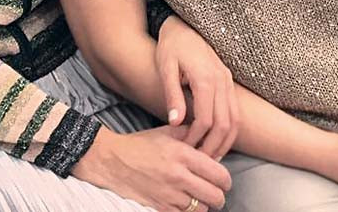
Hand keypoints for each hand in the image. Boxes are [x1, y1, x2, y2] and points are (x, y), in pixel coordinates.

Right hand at [72, 126, 231, 211]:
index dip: (225, 180)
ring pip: (202, 209)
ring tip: (197, 197)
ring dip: (202, 205)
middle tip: (214, 191)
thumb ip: (191, 134)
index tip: (222, 180)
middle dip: (218, 195)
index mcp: (184, 154)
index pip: (220, 175)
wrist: (112, 161)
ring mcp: (169, 195)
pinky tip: (183, 203)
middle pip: (215, 196)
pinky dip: (187, 211)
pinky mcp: (160, 208)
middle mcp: (179, 176)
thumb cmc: (140, 145)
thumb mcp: (167, 133)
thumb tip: (211, 141)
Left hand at [157, 16, 238, 159]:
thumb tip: (175, 123)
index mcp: (206, 78)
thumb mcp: (166, 68)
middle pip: (225, 124)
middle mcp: (222, 80)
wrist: (182, 26)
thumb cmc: (171, 46)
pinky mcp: (229, 82)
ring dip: (225, 142)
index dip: (196, 139)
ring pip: (235, 120)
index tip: (185, 150)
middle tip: (200, 162)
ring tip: (211, 158)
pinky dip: (229, 130)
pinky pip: (235, 111)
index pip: (206, 120)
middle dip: (213, 146)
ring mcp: (228, 81)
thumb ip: (172, 95)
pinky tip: (218, 141)